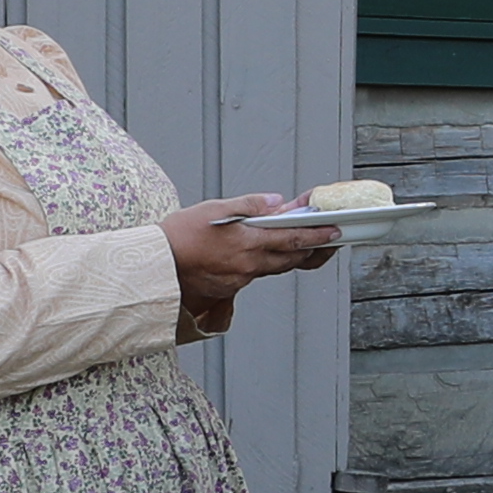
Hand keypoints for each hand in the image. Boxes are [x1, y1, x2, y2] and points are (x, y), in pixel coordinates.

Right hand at [167, 191, 345, 333]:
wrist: (158, 265)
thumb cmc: (181, 234)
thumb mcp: (216, 208)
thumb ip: (250, 205)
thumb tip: (277, 203)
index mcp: (248, 242)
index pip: (293, 239)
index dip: (318, 236)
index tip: (335, 232)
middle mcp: (248, 265)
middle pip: (290, 259)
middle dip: (310, 249)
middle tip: (326, 240)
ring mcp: (240, 280)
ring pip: (274, 268)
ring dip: (288, 257)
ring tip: (298, 244)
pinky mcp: (230, 289)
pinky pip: (255, 275)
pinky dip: (264, 264)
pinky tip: (261, 254)